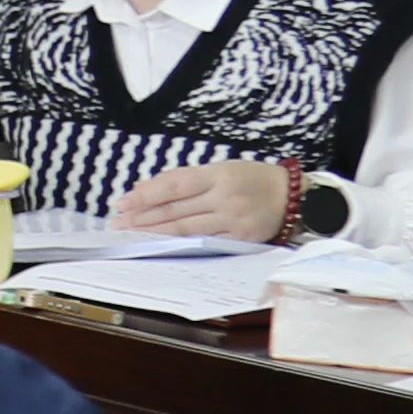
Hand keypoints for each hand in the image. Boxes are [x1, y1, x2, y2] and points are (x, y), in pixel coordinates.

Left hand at [114, 160, 300, 242]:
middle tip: (117, 223)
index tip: (123, 202)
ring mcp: (233, 220)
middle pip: (176, 209)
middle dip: (142, 217)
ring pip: (186, 228)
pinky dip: (180, 243)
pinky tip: (160, 244)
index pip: (174, 186)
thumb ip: (188, 179)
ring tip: (130, 233)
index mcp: (219, 175)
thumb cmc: (253, 179)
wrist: (295, 196)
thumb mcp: (222, 169)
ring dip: (154, 232)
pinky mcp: (240, 239)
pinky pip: (204, 242)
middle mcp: (225, 198)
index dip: (146, 196)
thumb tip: (148, 190)